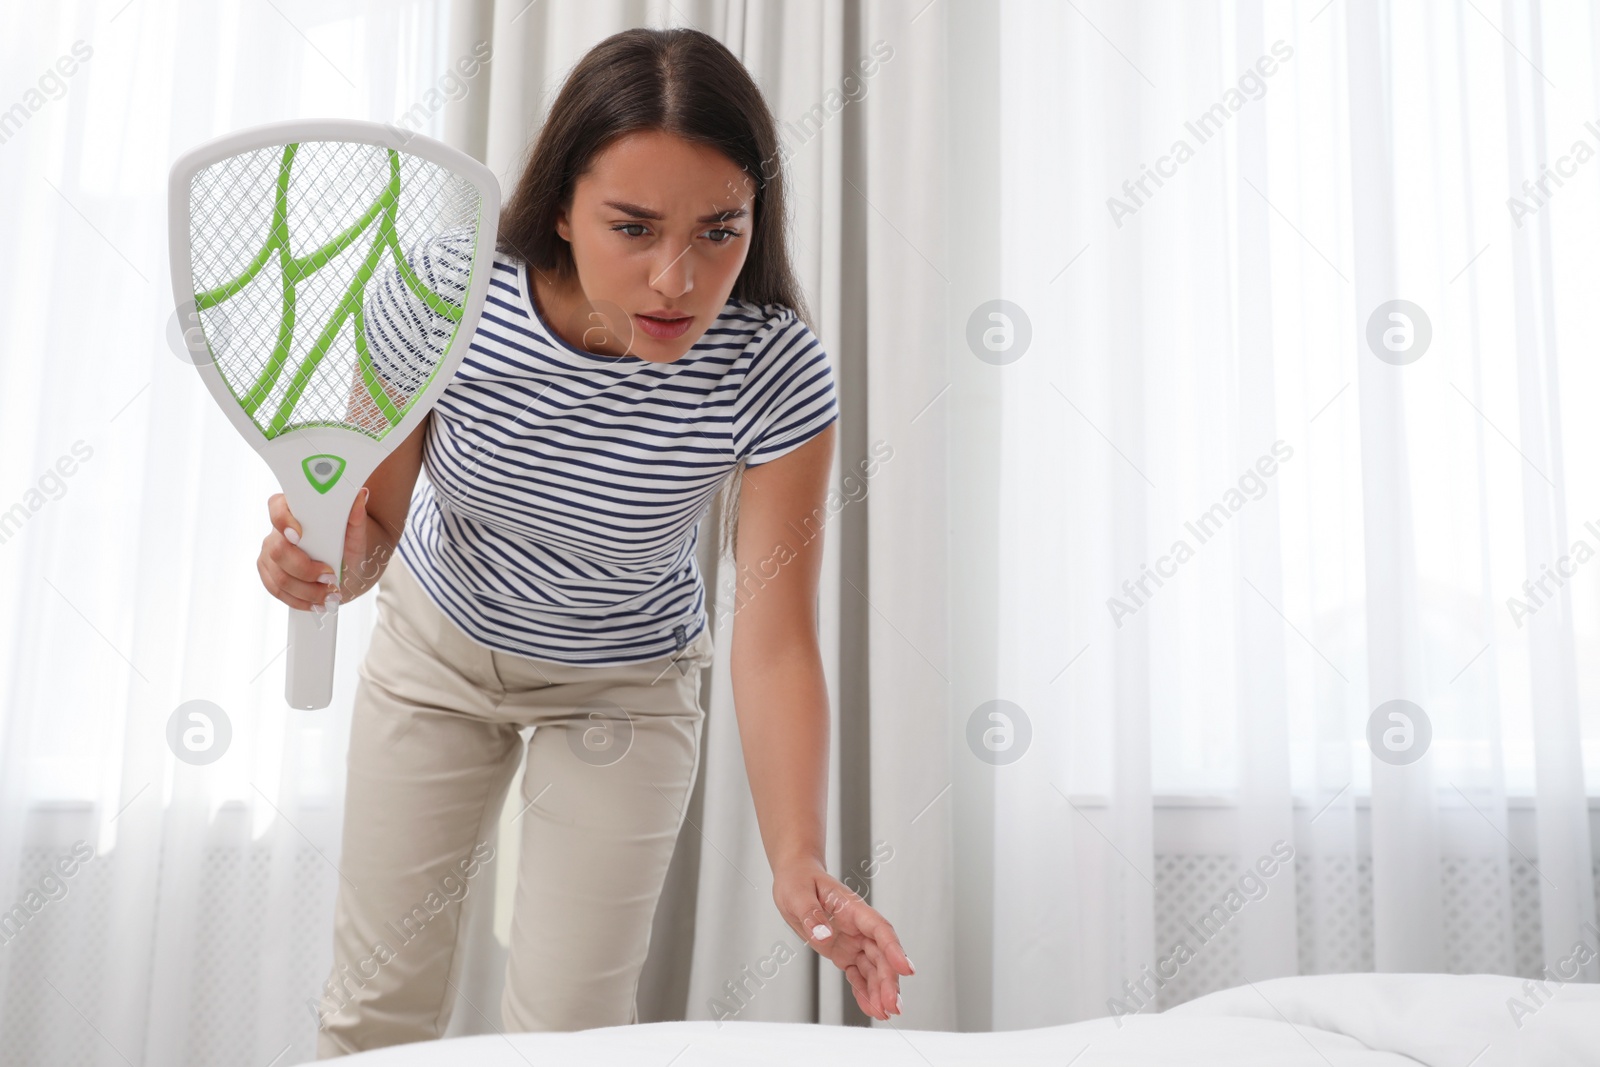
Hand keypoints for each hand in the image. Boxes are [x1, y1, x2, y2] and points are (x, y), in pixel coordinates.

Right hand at [257, 488, 370, 610]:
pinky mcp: (270, 571)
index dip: (283, 520)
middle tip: (330, 576)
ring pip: (279, 576)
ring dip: (307, 590)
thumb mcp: (358, 534)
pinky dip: (299, 600)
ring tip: (330, 594)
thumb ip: (357, 516)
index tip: (300, 535)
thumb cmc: (350, 544)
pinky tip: (316, 602)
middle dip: (305, 568)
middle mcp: (278, 530)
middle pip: (278, 550)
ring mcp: (271, 552)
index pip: (277, 506)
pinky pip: (277, 590)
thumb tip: (361, 494)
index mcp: (295, 511)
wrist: (349, 564)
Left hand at [773, 860, 913, 1020]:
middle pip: (881, 954)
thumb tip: (824, 936)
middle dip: (889, 981)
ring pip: (874, 968)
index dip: (894, 950)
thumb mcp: (797, 895)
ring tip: (884, 1014)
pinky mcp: (844, 951)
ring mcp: (853, 940)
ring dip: (880, 990)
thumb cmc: (798, 880)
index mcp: (853, 908)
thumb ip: (812, 915)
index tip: (906, 969)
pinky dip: (864, 991)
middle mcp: (858, 926)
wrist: (795, 878)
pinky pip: (858, 973)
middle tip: (893, 1007)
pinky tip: (871, 1008)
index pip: (880, 929)